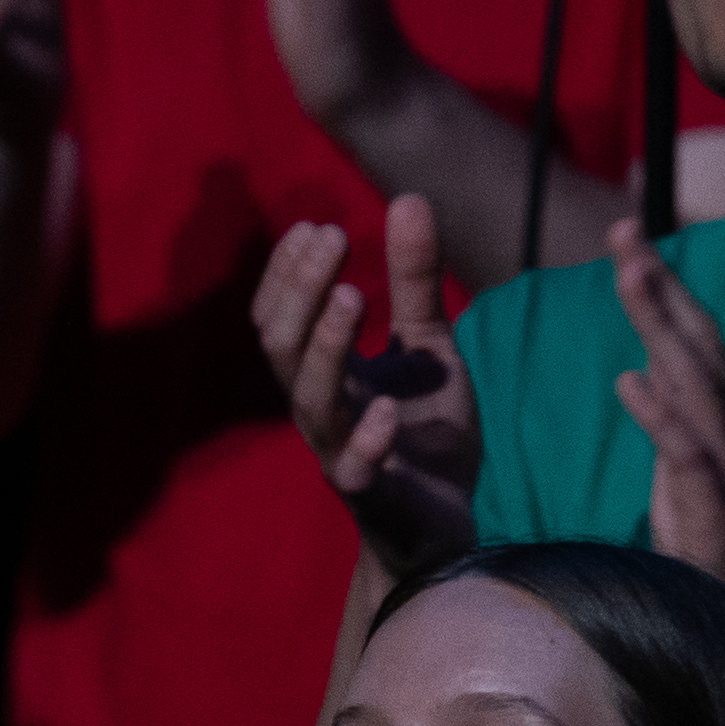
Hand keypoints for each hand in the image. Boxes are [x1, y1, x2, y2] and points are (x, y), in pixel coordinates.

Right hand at [252, 197, 480, 581]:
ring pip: (312, 401)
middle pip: (284, 348)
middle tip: (331, 240)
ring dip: (326, 348)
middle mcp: (322, 411)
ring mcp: (344, 453)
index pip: (280, 317)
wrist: (444, 527)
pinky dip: (367, 441)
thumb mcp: (428, 347)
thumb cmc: (425, 435)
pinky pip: (357, 471)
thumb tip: (408, 198)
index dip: (287, 273)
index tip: (314, 226)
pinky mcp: (376, 496)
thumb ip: (414, 281)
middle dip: (300, 291)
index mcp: (326, 375)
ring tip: (351, 296)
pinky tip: (388, 408)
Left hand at [607, 225, 724, 603]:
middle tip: (624, 233)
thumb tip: (642, 369)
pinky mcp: (717, 501)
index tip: (629, 239)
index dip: (665, 286)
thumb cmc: (713, 536)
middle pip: (697, 340)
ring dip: (659, 324)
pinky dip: (658, 413)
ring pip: (693, 379)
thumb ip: (672, 415)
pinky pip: (685, 449)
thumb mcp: (687, 463)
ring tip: (628, 275)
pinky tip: (628, 381)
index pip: (696, 335)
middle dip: (660, 283)